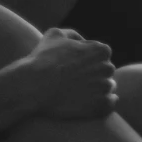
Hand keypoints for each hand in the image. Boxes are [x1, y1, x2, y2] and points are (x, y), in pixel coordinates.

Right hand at [0, 27, 117, 125]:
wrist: (33, 86)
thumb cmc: (43, 59)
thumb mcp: (55, 35)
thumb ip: (73, 35)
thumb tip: (82, 42)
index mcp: (101, 50)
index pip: (102, 56)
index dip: (88, 61)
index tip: (75, 68)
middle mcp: (107, 68)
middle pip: (105, 72)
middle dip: (94, 75)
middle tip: (75, 81)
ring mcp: (105, 88)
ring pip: (106, 89)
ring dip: (96, 90)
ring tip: (77, 93)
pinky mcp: (101, 107)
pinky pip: (108, 105)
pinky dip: (100, 104)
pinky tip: (86, 104)